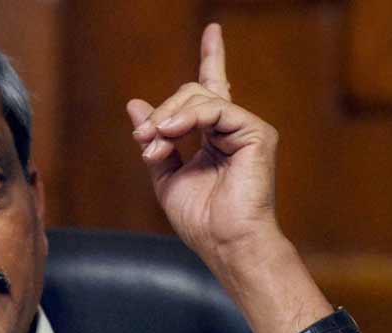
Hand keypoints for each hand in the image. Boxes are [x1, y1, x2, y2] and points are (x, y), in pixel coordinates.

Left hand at [126, 24, 280, 261]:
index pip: (211, 89)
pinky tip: (170, 133)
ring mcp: (246, 128)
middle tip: (143, 139)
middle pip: (192, 93)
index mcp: (214, 136)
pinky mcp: (256, 132)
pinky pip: (216, 108)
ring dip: (168, 118)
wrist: (224, 243)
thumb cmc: (200, 218)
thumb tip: (135, 104)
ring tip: (154, 142)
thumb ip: (155, 140)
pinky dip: (187, 118)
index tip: (213, 30)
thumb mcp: (165, 176)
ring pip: (200, 97)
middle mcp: (232, 127)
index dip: (212, 58)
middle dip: (161, 113)